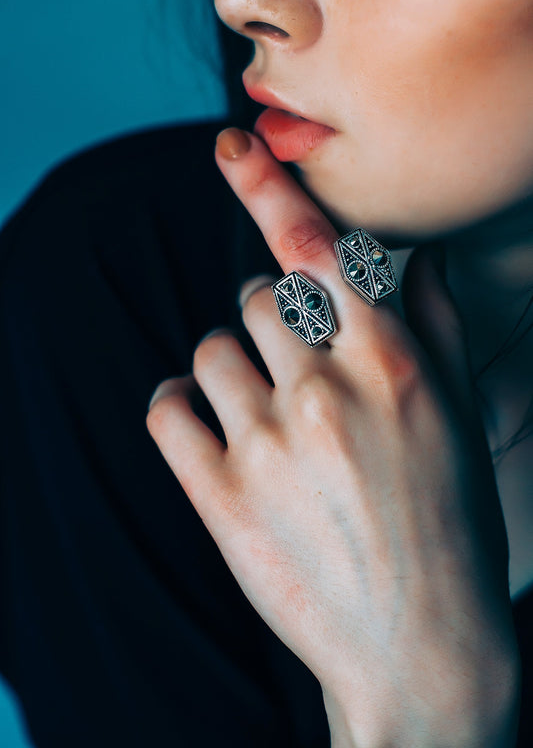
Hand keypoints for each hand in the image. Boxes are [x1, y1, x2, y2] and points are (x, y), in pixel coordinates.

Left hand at [146, 129, 519, 746]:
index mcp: (387, 365)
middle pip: (254, 298)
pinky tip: (205, 425)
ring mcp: (266, 444)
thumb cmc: (447, 526)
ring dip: (227, 368)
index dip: (268, 186)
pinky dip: (177, 406)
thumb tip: (410, 260)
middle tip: (287, 364)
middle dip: (265, 319)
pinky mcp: (220, 496)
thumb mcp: (454, 418)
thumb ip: (428, 327)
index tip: (230, 148)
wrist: (420, 644)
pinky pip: (166, 409)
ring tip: (259, 411)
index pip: (314, 247)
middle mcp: (324, 391)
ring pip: (208, 350)